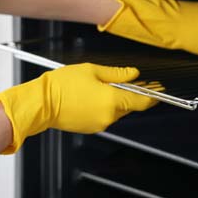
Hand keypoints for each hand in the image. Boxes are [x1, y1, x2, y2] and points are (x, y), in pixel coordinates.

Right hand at [0, 63, 155, 153]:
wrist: (41, 103)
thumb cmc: (61, 85)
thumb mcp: (90, 70)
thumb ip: (116, 73)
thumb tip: (133, 74)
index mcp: (112, 100)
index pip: (142, 101)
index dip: (152, 95)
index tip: (157, 90)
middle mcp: (109, 115)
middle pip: (128, 106)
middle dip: (126, 93)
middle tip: (118, 80)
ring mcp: (99, 124)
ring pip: (114, 111)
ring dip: (111, 100)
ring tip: (94, 86)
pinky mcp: (90, 128)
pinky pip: (102, 116)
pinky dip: (100, 106)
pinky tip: (87, 96)